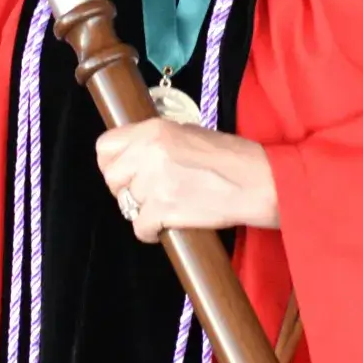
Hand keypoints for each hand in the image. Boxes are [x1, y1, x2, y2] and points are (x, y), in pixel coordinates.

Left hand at [94, 119, 279, 243]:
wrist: (257, 182)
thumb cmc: (230, 158)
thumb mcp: (187, 133)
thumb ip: (155, 142)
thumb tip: (134, 155)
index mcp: (152, 130)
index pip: (104, 147)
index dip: (111, 164)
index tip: (123, 174)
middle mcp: (148, 152)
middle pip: (111, 178)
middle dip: (125, 190)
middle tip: (145, 195)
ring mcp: (155, 181)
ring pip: (126, 204)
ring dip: (142, 211)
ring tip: (163, 209)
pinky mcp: (164, 209)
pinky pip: (140, 227)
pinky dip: (150, 232)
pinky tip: (164, 227)